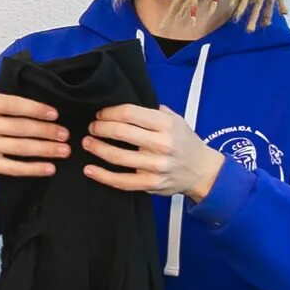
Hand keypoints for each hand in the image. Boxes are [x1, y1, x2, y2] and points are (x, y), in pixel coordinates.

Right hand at [0, 93, 71, 178]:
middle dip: (45, 131)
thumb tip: (51, 113)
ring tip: (63, 150)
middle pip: (17, 127)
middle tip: (64, 134)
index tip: (55, 115)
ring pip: (18, 147)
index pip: (11, 104)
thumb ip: (15, 104)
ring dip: (44, 149)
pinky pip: (12, 168)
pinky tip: (49, 168)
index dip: (35, 109)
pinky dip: (33, 168)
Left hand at [81, 103, 226, 199]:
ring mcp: (155, 166)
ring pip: (117, 157)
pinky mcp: (150, 184)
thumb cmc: (186, 143)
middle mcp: (161, 144)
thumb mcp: (176, 120)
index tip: (101, 114)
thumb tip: (125, 106)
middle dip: (100, 128)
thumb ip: (153, 111)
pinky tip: (90, 169)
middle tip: (92, 127)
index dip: (110, 112)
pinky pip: (121, 181)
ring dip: (97, 148)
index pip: (130, 113)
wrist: (202, 171)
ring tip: (87, 143)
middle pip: (121, 132)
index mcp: (166, 125)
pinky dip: (102, 176)